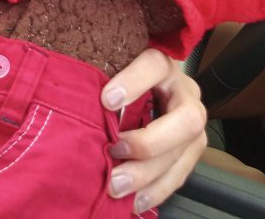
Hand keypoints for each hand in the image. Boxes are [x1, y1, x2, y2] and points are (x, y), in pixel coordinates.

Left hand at [103, 49, 206, 213]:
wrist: (148, 91)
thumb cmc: (121, 81)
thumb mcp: (113, 71)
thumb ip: (100, 80)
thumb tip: (71, 96)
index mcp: (163, 66)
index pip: (156, 65)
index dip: (135, 82)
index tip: (106, 100)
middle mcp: (185, 92)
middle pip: (185, 119)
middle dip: (149, 142)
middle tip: (115, 151)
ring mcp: (193, 123)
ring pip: (184, 150)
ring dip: (150, 174)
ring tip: (117, 186)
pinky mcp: (192, 149)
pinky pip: (180, 174)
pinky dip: (156, 190)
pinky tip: (134, 200)